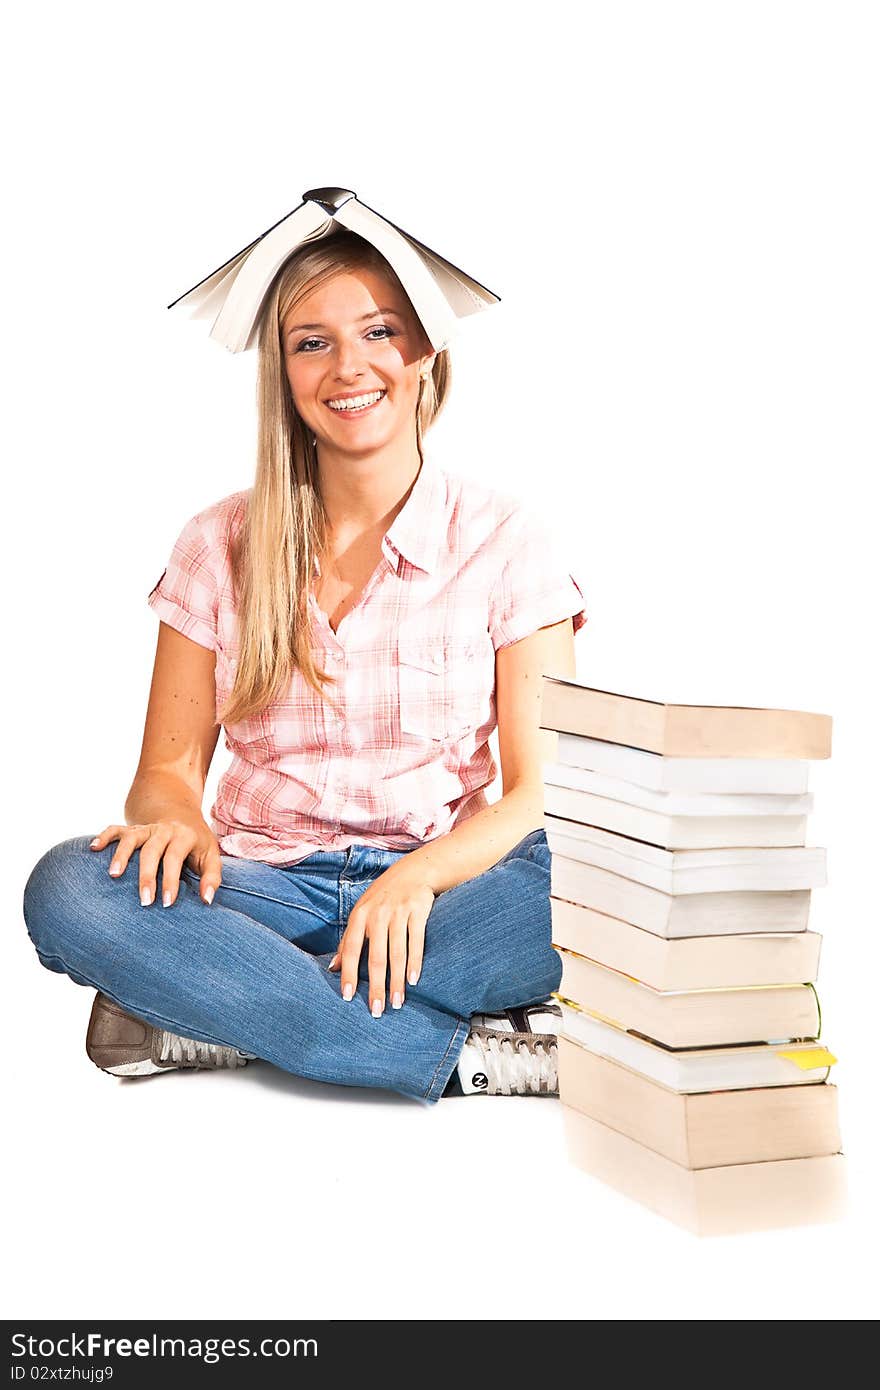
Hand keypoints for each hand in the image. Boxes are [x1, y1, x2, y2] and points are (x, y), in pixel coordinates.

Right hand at [89, 819, 221, 907]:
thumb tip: (207, 900)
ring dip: (121, 855)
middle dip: (147, 876)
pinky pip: (116, 829)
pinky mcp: (132, 828)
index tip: (167, 903)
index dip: (171, 880)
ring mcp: (146, 828)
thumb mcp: (211, 856)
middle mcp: (163, 830)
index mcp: (184, 836)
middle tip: (144, 901)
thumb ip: (212, 877)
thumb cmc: (197, 844)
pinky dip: (104, 837)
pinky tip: (93, 848)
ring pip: (131, 838)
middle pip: (152, 850)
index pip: (175, 858)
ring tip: (113, 875)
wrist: (182, 816)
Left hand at [329, 867, 434, 1015]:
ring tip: (396, 1003)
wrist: (414, 871)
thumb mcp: (362, 913)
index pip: (351, 949)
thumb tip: (332, 968)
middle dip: (376, 986)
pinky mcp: (418, 911)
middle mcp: (378, 914)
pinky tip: (413, 980)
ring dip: (397, 981)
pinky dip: (415, 963)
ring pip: (397, 953)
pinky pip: (416, 941)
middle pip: (376, 957)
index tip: (348, 997)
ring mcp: (398, 913)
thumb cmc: (383, 897)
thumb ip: (348, 940)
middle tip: (376, 1011)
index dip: (349, 973)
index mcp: (360, 916)